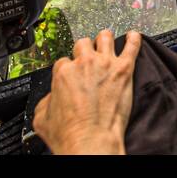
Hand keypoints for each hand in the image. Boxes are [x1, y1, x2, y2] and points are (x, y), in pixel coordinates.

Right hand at [33, 28, 140, 154]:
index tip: (72, 77)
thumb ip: (46, 101)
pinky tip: (134, 36)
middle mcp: (84, 63)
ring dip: (105, 40)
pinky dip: (134, 39)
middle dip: (84, 51)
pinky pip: (132, 46)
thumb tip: (51, 98)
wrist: (91, 141)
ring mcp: (105, 64)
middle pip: (83, 44)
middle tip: (88, 60)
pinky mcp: (124, 69)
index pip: (64, 61)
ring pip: (105, 38)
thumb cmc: (69, 133)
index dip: (68, 69)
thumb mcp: (42, 118)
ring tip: (107, 43)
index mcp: (63, 72)